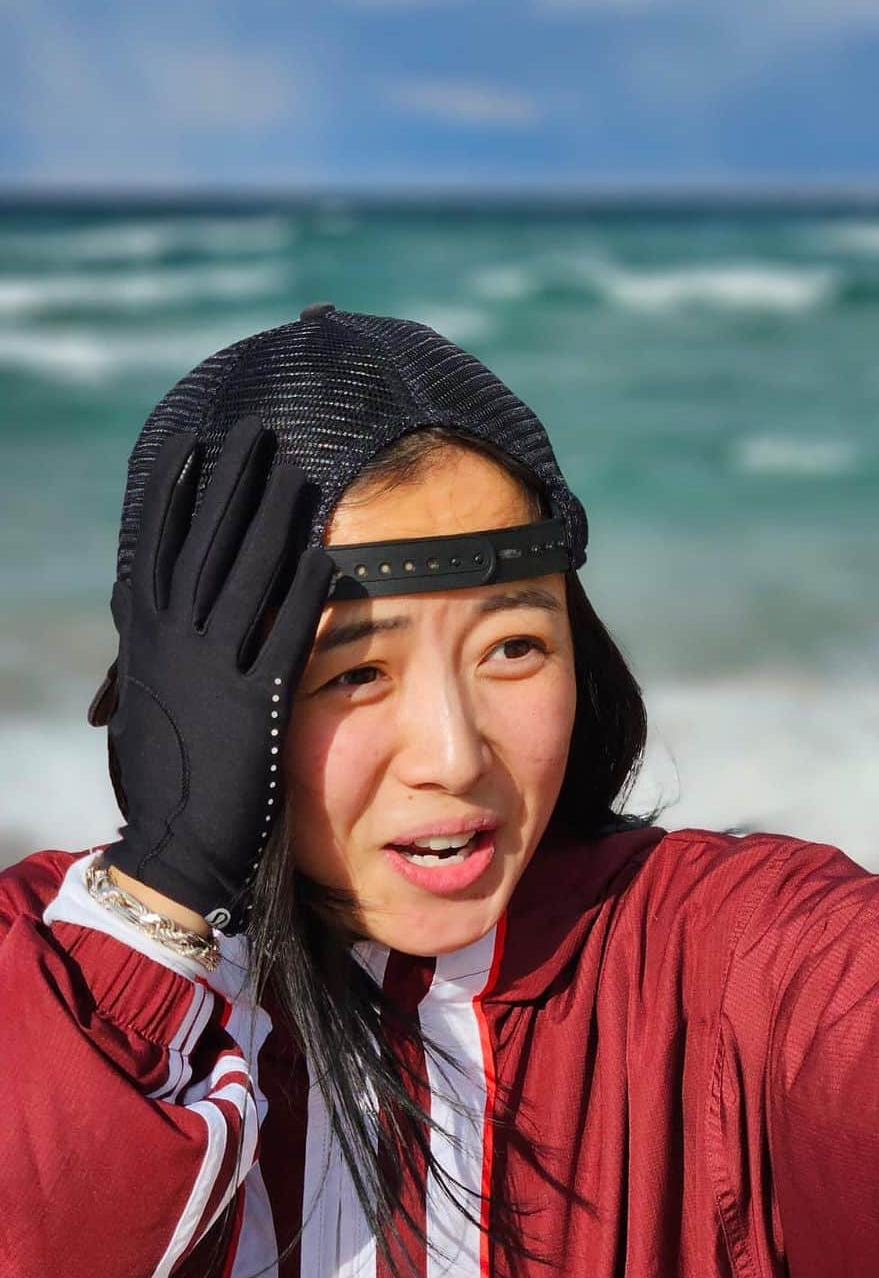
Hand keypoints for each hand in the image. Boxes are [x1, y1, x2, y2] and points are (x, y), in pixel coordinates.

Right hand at [104, 416, 334, 931]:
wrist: (177, 848)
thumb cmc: (173, 775)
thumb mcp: (155, 699)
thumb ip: (164, 648)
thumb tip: (158, 608)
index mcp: (148, 636)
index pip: (163, 544)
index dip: (183, 489)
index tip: (200, 439)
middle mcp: (173, 642)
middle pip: (208, 543)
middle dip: (234, 482)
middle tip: (259, 428)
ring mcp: (212, 671)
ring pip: (247, 578)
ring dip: (275, 519)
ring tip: (299, 468)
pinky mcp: (256, 705)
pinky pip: (288, 636)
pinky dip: (308, 592)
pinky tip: (332, 552)